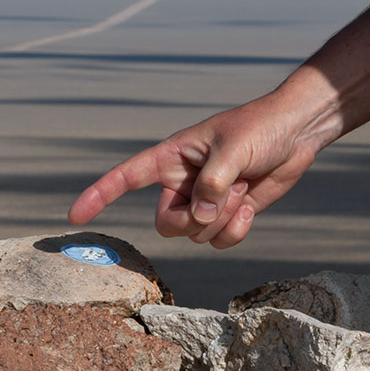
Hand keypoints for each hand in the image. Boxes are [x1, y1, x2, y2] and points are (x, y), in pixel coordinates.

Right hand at [68, 95, 319, 248]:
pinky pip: (218, 241)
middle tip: (220, 197)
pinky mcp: (227, 214)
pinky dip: (235, 231)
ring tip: (241, 190)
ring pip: (194, 235)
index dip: (99, 195)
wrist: (295, 133)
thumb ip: (212, 184)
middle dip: (191, 220)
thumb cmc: (259, 129)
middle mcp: (182, 182)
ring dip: (221, 220)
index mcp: (172, 157)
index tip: (74, 215)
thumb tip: (198, 218)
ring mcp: (205, 201)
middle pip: (165, 223)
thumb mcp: (234, 149)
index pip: (127, 177)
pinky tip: (249, 206)